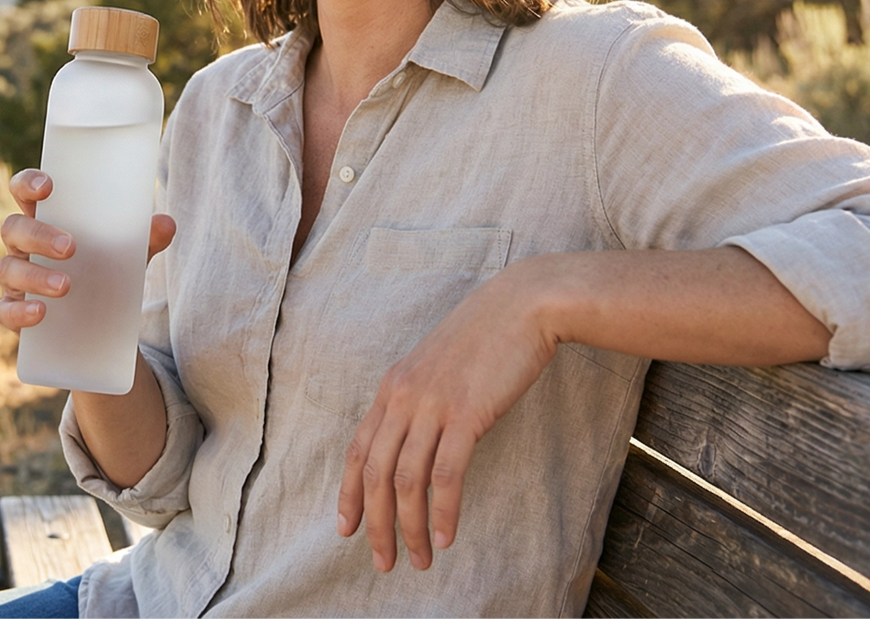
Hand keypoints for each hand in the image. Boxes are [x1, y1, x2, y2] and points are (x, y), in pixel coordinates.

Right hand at [0, 168, 176, 332]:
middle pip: (14, 228)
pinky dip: (20, 311)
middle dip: (39, 234)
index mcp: (45, 219)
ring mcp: (15, 278)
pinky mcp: (14, 311)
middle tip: (70, 247)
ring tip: (66, 286)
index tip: (48, 186)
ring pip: (8, 269)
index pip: (25, 192)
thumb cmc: (103, 271)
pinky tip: (41, 312)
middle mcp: (23, 245)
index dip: (28, 183)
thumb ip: (144, 240)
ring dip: (35, 275)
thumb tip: (167, 223)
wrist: (98, 324)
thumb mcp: (126, 255)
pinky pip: (4, 310)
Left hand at [335, 265, 556, 572]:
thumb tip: (418, 443)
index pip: (357, 449)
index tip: (346, 528)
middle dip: (375, 524)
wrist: (523, 306)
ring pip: (407, 481)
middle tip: (382, 562)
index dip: (348, 493)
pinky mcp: (466, 413)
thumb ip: (421, 401)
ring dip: (410, 528)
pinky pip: (446, 474)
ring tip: (416, 559)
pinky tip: (445, 537)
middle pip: (375, 473)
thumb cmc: (486, 338)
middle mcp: (403, 397)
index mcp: (392, 387)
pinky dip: (443, 511)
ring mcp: (432, 405)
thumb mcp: (438, 368)